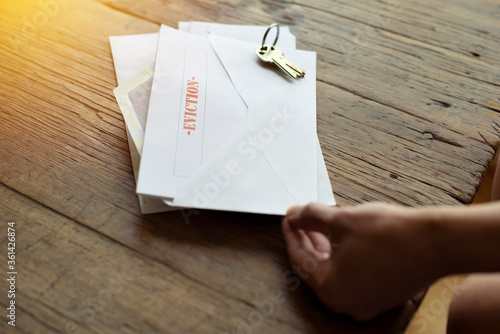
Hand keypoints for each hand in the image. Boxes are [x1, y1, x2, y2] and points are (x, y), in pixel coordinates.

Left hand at [282, 202, 440, 320]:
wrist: (436, 242)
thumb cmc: (389, 233)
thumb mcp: (340, 220)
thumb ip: (310, 217)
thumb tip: (294, 214)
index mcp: (332, 291)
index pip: (300, 259)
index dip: (292, 234)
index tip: (290, 216)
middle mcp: (348, 303)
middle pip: (317, 267)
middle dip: (308, 239)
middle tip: (301, 218)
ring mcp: (367, 302)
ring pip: (335, 271)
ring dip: (325, 246)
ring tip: (320, 224)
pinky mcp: (382, 294)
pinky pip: (353, 275)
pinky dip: (343, 255)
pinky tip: (342, 237)